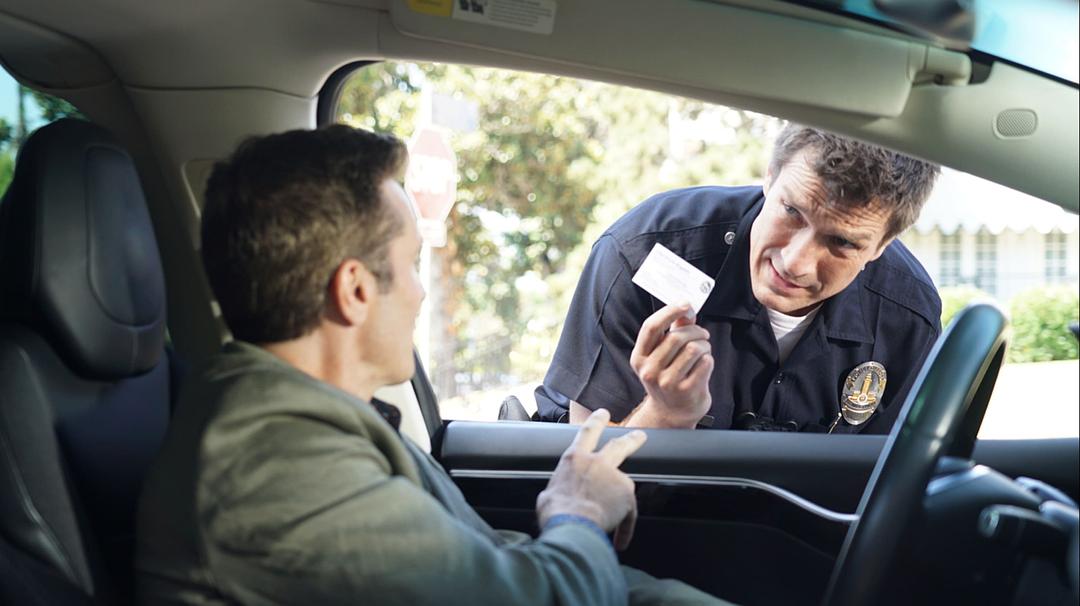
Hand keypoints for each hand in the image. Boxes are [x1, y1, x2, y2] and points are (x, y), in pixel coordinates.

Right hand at [536, 409, 646, 549]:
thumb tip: (555, 499)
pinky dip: (623, 526)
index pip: (586, 432)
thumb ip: (558, 490)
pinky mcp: (627, 495)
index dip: (596, 421)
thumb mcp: (548, 495)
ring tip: (622, 508)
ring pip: (625, 481)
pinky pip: (627, 513)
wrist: (572, 523)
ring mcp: (614, 477)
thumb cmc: (555, 512)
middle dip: (631, 439)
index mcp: (574, 459)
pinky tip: (620, 540)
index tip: (603, 413)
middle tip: (641, 435)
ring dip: (624, 494)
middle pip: (618, 445)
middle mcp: (596, 463)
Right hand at [626, 303, 712, 427]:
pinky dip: (708, 359)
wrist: (671, 414)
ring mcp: (667, 382)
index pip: (652, 327)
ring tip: (703, 350)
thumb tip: (685, 311)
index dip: (670, 311)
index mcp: (639, 357)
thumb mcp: (661, 356)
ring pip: (693, 348)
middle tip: (702, 334)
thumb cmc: (668, 379)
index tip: (685, 304)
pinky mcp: (686, 391)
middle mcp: (649, 370)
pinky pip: (704, 363)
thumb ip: (672, 331)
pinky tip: (703, 365)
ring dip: (704, 345)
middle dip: (695, 331)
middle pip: (677, 337)